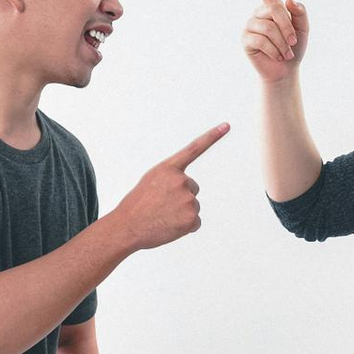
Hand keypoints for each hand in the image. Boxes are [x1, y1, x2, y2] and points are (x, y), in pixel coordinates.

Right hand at [111, 123, 229, 249]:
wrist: (128, 227)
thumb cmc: (137, 206)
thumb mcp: (151, 182)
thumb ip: (170, 178)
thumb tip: (187, 190)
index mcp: (168, 169)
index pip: (194, 149)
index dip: (212, 137)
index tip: (226, 126)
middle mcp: (181, 180)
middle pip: (192, 189)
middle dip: (180, 198)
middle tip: (161, 206)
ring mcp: (188, 199)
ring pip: (193, 206)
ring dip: (181, 213)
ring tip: (162, 216)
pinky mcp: (191, 218)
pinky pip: (195, 222)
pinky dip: (185, 227)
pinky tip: (169, 226)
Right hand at [240, 0, 309, 83]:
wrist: (285, 71)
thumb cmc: (294, 48)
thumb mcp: (303, 29)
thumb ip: (300, 12)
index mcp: (271, 6)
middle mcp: (258, 13)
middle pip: (275, 10)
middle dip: (288, 28)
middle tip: (293, 43)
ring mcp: (250, 26)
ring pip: (269, 28)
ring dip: (282, 43)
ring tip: (285, 53)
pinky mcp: (245, 40)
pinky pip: (262, 40)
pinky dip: (275, 51)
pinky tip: (277, 57)